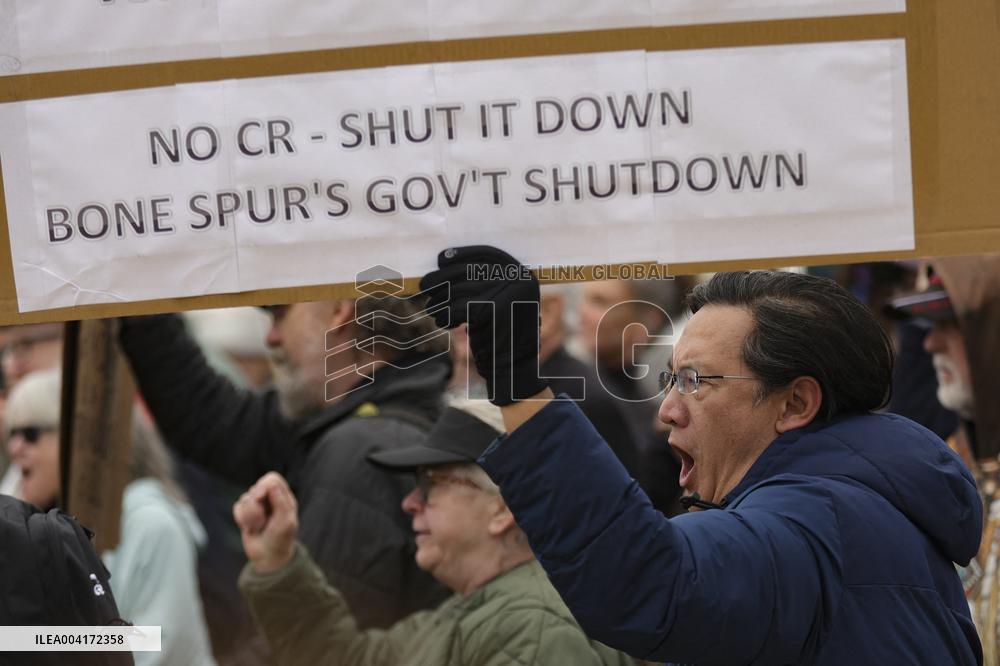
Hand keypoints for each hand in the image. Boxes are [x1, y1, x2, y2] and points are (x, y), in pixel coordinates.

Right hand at [233, 472, 298, 573]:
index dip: (263, 485)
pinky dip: (242, 519)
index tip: (260, 497)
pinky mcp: (245, 513)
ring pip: (244, 499)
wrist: (268, 557)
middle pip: (255, 488)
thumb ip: (280, 500)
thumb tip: (269, 484)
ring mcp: (257, 504)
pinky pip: (237, 508)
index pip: (272, 479)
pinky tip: (250, 528)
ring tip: (259, 527)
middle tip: (263, 521)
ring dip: (250, 516)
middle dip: (256, 506)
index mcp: (283, 496)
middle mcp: (270, 497)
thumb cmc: (281, 538)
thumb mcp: (286, 521)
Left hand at [420, 246, 547, 405]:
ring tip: (432, 309)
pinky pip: (460, 308)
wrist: (515, 368)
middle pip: (470, 270)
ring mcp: (508, 295)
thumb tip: (446, 265)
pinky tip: (443, 322)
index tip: (441, 259)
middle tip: (425, 286)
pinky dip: (446, 315)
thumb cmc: (502, 335)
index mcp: (523, 275)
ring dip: (441, 299)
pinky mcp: (494, 311)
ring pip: (462, 290)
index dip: (462, 254)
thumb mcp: (501, 302)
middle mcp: (519, 281)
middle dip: (443, 277)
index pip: (488, 253)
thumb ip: (484, 283)